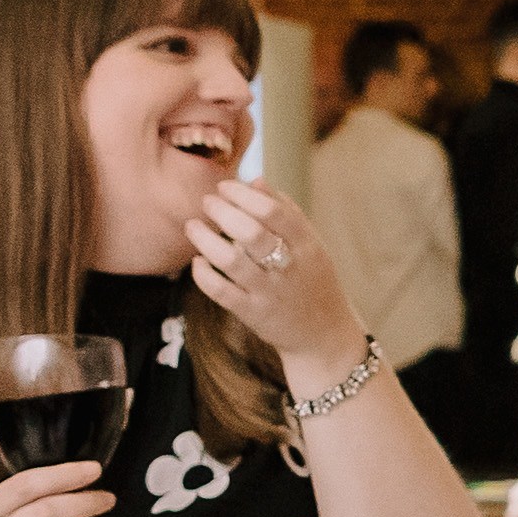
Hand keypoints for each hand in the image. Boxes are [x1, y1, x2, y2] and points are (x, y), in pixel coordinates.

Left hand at [189, 179, 367, 382]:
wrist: (323, 336)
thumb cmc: (313, 282)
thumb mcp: (312, 245)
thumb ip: (287, 212)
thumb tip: (255, 181)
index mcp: (306, 246)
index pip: (273, 211)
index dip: (242, 194)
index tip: (225, 187)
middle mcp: (289, 267)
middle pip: (250, 232)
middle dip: (222, 211)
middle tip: (208, 203)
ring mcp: (270, 292)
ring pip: (231, 260)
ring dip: (205, 239)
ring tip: (193, 226)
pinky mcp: (253, 314)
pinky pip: (221, 291)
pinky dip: (204, 274)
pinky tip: (198, 262)